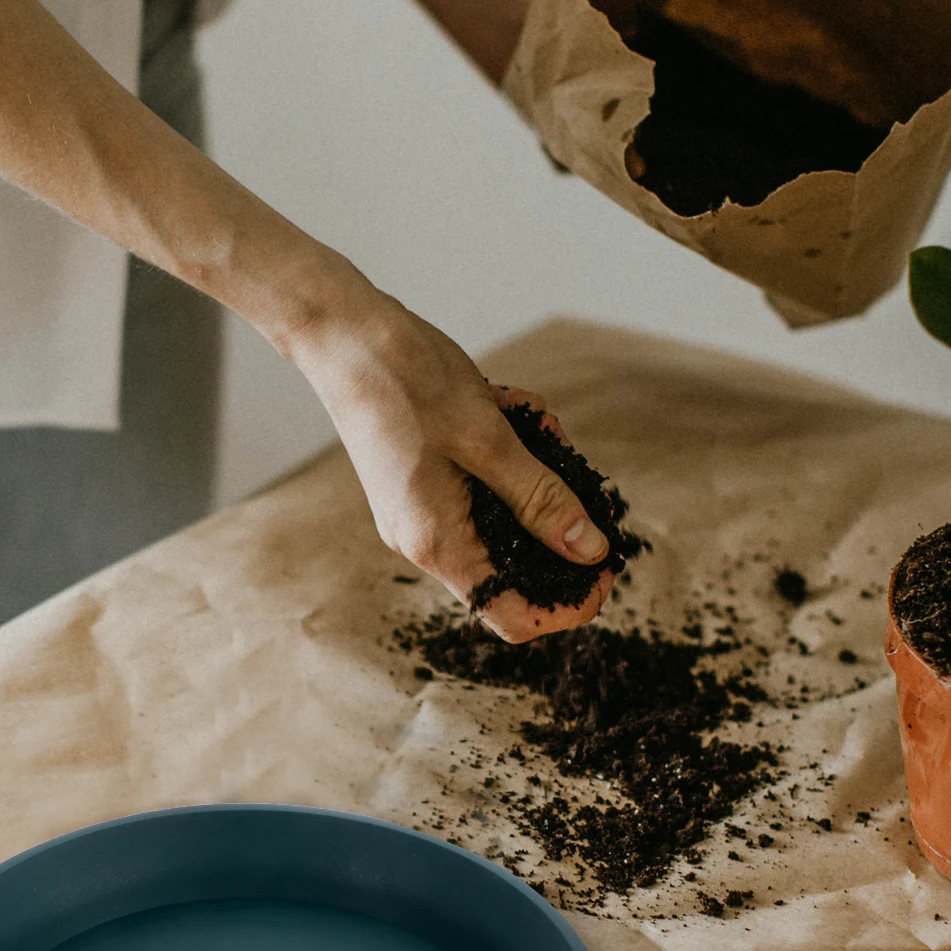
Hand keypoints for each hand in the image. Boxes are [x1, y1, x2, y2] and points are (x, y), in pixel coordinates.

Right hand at [285, 275, 615, 641]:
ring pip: (503, 521)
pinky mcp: (422, 488)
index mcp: (436, 543)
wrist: (343, 335)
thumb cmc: (407, 380)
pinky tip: (510, 409)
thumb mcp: (490, 439)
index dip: (567, 604)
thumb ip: (541, 499)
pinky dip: (508, 456)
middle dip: (556, 523)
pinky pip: (482, 491)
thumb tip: (591, 551)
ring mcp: (420, 516)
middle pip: (512, 572)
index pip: (512, 615)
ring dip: (534, 476)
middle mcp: (424, 542)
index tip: (607, 565)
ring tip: (535, 418)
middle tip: (581, 473)